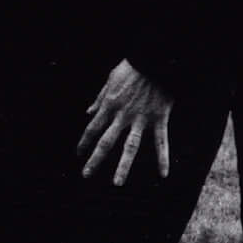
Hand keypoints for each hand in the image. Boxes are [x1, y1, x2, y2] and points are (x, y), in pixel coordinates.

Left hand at [78, 60, 173, 185]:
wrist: (156, 59)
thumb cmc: (133, 68)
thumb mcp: (111, 79)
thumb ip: (99, 98)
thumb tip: (88, 112)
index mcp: (109, 105)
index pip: (92, 128)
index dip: (84, 143)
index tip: (78, 155)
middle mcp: (122, 115)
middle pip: (106, 141)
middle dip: (95, 159)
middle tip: (86, 175)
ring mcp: (141, 118)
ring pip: (130, 146)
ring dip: (123, 166)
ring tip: (117, 183)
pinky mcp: (159, 118)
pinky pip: (161, 141)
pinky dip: (163, 158)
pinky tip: (163, 174)